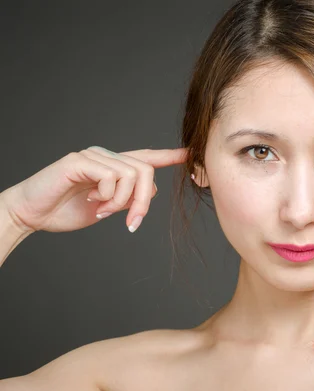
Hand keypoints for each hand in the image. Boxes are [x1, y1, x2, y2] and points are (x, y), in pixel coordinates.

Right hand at [1, 146, 187, 233]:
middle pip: (146, 171)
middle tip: (132, 222)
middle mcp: (106, 157)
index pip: (146, 158)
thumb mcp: (106, 209)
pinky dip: (107, 196)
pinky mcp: (79, 161)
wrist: (31, 214)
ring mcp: (93, 156)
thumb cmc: (65, 210)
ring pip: (132, 174)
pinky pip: (111, 176)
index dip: (168, 156)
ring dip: (122, 201)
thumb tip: (151, 194)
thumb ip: (127, 199)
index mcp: (113, 167)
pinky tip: (92, 201)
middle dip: (144, 202)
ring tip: (102, 211)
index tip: (190, 154)